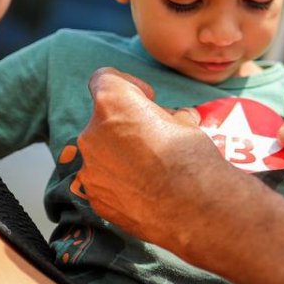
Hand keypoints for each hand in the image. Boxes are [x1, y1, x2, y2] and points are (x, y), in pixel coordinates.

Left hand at [77, 68, 240, 256]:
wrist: (193, 206)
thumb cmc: (191, 156)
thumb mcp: (185, 121)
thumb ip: (162, 115)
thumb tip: (169, 119)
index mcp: (113, 104)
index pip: (104, 77)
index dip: (128, 84)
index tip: (147, 98)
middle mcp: (92, 133)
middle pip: (103, 119)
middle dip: (126, 125)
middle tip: (156, 137)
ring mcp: (89, 169)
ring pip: (103, 152)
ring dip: (123, 154)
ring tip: (153, 169)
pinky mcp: (94, 197)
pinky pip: (104, 180)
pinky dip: (121, 181)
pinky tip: (147, 190)